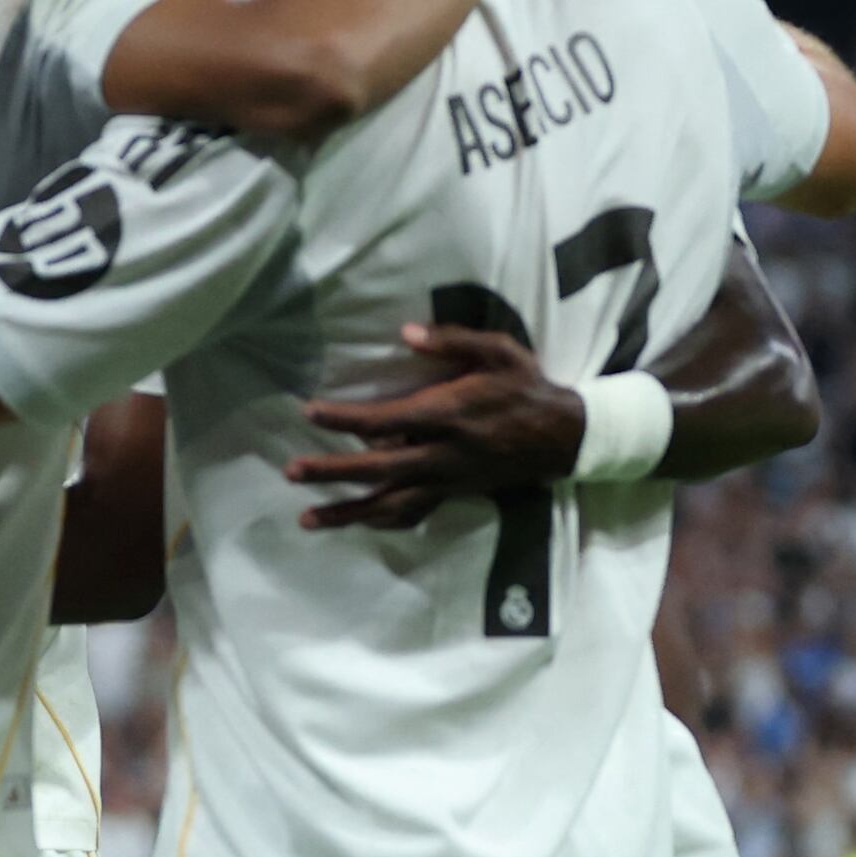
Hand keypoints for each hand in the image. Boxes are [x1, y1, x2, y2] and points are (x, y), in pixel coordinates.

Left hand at [285, 322, 582, 529]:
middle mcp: (442, 454)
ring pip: (390, 504)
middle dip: (331, 472)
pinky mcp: (452, 493)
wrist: (563, 437)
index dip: (345, 418)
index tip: (310, 411)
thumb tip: (405, 333)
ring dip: (347, 514)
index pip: (384, 420)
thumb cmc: (526, 387)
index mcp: (448, 414)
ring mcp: (446, 480)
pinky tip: (355, 523)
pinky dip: (381, 522)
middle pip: (376, 469)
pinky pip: (412, 513)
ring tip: (306, 519)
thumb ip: (452, 340)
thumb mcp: (499, 352)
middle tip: (292, 472)